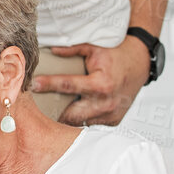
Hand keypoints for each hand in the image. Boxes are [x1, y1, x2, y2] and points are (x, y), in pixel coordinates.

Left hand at [30, 39, 150, 125]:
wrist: (140, 65)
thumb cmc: (116, 56)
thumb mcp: (94, 49)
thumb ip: (72, 50)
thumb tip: (52, 51)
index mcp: (100, 84)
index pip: (68, 85)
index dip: (49, 85)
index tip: (33, 84)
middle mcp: (106, 103)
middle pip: (70, 114)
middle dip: (54, 113)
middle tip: (39, 108)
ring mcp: (110, 115)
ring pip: (79, 123)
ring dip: (67, 118)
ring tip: (53, 112)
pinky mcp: (113, 121)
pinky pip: (91, 124)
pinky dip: (82, 119)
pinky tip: (74, 113)